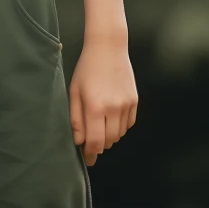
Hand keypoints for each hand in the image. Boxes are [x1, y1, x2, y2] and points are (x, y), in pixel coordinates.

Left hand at [69, 37, 137, 163]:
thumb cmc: (87, 69)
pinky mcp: (134, 100)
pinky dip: (120, 128)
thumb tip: (79, 141)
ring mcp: (126, 104)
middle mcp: (113, 108)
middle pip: (109, 141)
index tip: (87, 159)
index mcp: (95, 107)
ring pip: (119, 134)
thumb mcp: (74, 92)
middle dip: (99, 146)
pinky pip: (128, 124)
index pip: (95, 141)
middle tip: (91, 145)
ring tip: (100, 129)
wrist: (109, 48)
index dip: (90, 153)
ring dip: (109, 137)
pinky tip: (111, 120)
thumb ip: (76, 119)